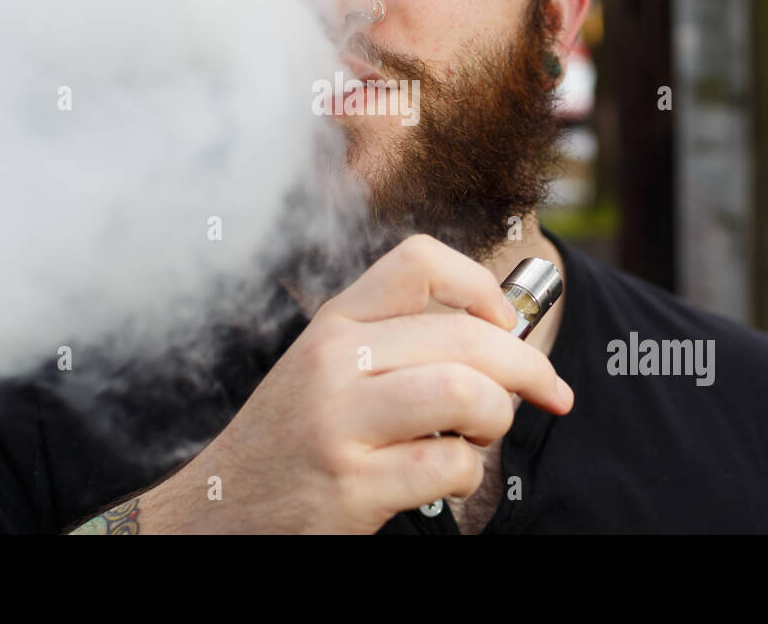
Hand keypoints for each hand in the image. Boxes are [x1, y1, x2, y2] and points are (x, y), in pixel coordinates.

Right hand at [141, 234, 572, 532]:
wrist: (220, 507)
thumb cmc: (291, 437)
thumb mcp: (326, 367)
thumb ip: (394, 344)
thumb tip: (500, 336)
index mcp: (335, 322)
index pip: (419, 261)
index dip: (481, 284)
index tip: (507, 322)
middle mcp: (334, 360)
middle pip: (466, 335)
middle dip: (528, 367)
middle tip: (547, 392)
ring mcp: (340, 422)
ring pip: (466, 394)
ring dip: (498, 419)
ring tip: (482, 435)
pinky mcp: (351, 484)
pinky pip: (449, 466)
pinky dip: (468, 476)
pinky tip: (446, 478)